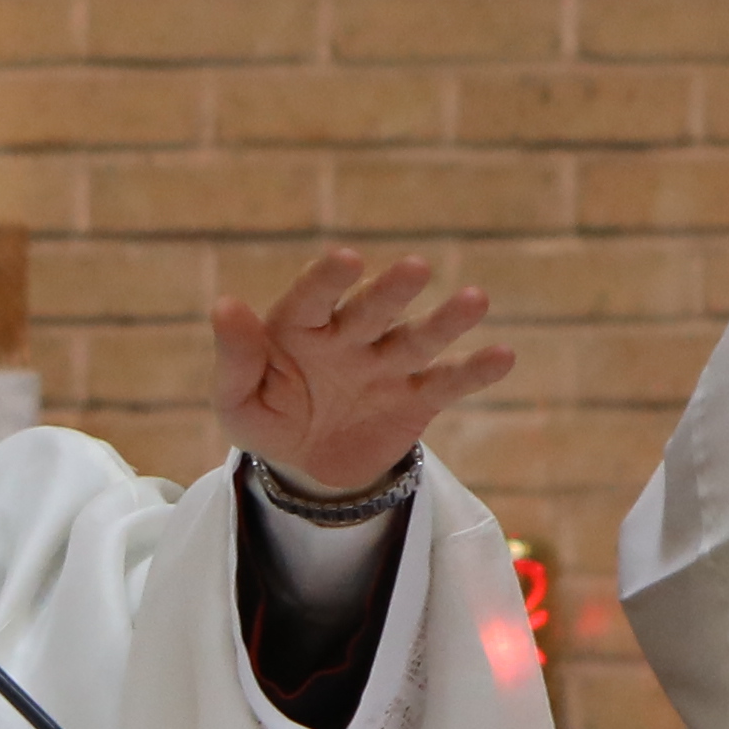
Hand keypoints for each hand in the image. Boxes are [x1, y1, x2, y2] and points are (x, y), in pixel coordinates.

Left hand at [212, 250, 514, 500]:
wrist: (310, 468)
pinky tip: (502, 355)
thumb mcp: (238, 403)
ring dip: (446, 320)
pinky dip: (475, 371)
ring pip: (418, 338)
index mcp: (300, 328)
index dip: (327, 279)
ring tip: (476, 299)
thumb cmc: (269, 419)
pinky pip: (447, 382)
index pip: (312, 298)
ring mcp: (387, 364)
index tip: (346, 260)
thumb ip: (236, 359)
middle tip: (415, 269)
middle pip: (372, 310)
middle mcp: (349, 336)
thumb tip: (226, 305)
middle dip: (392, 291)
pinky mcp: (418, 398)